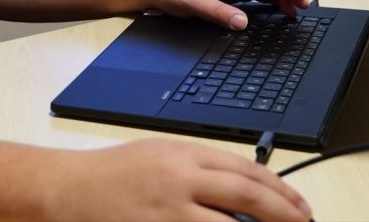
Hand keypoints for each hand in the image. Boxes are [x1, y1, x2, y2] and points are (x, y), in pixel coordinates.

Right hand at [55, 138, 312, 221]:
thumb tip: (247, 192)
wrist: (67, 190)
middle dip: (283, 214)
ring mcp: (167, 213)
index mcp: (182, 154)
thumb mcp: (160, 156)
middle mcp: (178, 180)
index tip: (301, 208)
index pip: (245, 169)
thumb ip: (201, 170)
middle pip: (246, 196)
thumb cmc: (112, 175)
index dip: (281, 191)